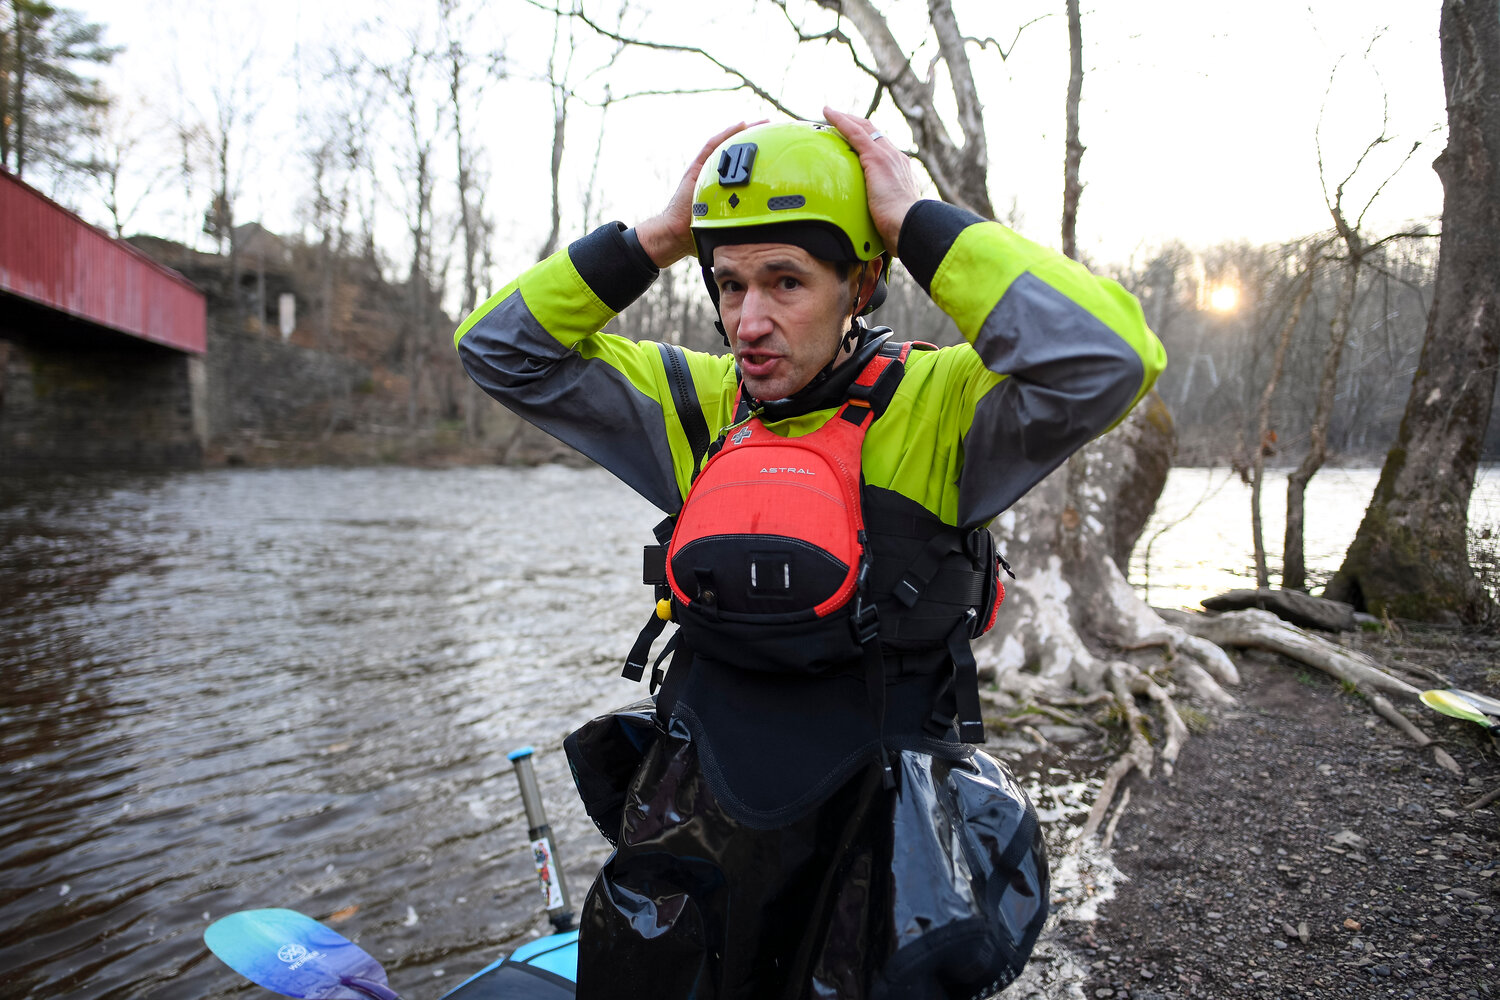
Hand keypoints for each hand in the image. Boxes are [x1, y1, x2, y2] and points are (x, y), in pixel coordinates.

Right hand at [636, 120, 765, 267]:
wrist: (678, 233)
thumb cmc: (702, 234)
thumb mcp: (732, 225)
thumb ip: (749, 221)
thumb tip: (777, 227)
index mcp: (727, 187)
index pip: (747, 168)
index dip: (764, 158)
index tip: (783, 151)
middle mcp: (717, 175)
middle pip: (740, 152)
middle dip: (758, 139)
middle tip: (779, 130)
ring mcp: (706, 169)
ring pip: (728, 144)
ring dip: (745, 131)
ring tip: (764, 122)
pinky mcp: (697, 166)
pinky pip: (713, 145)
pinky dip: (727, 134)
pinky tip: (741, 125)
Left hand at [822, 107, 920, 257]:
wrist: (908, 225)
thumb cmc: (901, 229)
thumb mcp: (891, 219)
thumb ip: (883, 216)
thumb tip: (875, 233)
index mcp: (901, 172)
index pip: (883, 151)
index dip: (870, 142)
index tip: (858, 140)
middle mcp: (896, 158)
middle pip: (874, 134)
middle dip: (857, 125)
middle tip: (840, 120)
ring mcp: (887, 156)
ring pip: (864, 128)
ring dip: (846, 119)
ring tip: (829, 114)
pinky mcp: (876, 157)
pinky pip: (854, 133)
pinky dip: (840, 121)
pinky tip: (827, 113)